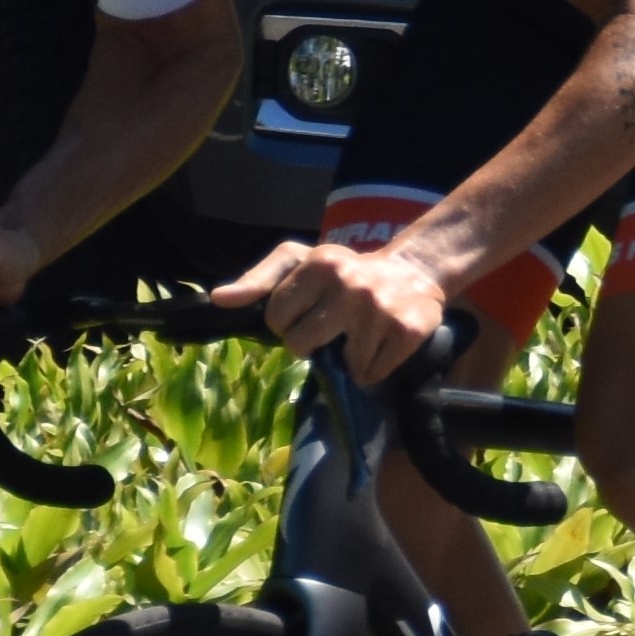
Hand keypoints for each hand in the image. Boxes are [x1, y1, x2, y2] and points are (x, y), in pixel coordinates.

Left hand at [213, 234, 455, 382]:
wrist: (414, 272)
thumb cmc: (345, 271)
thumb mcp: (301, 262)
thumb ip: (259, 280)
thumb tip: (219, 299)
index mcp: (320, 263)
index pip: (277, 318)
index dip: (286, 324)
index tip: (306, 316)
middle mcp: (350, 284)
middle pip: (300, 345)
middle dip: (311, 344)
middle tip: (331, 330)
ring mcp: (380, 310)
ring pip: (339, 365)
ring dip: (346, 358)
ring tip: (359, 335)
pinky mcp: (407, 331)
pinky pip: (370, 373)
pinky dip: (372, 367)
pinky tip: (379, 344)